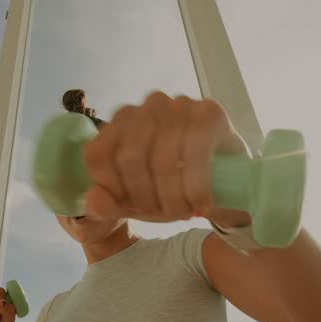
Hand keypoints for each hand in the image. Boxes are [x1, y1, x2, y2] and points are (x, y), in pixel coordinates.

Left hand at [82, 92, 250, 226]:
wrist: (226, 181)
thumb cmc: (173, 188)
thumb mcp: (134, 203)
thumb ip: (106, 206)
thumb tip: (94, 203)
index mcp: (119, 123)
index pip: (98, 154)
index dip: (112, 190)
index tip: (132, 209)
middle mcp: (146, 107)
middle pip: (129, 158)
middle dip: (146, 197)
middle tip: (164, 216)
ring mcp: (177, 105)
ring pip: (162, 160)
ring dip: (173, 197)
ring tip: (183, 212)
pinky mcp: (208, 112)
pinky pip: (195, 153)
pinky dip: (197, 187)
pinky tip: (203, 204)